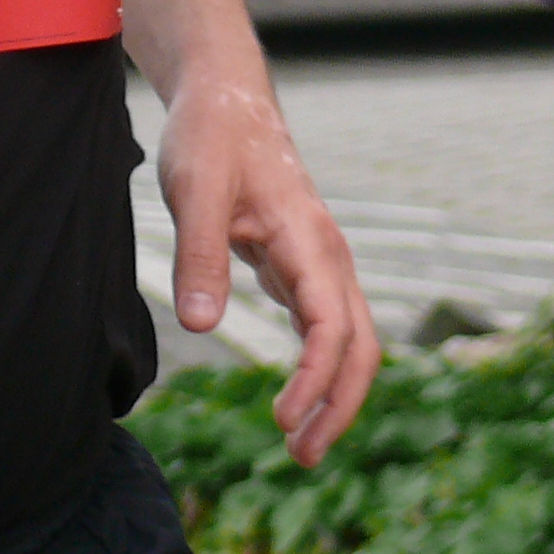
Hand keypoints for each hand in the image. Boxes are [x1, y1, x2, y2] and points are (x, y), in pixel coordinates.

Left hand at [156, 71, 380, 464]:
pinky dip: (319, 367)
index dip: (316, 380)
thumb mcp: (194, 189)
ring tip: (300, 444)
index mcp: (308, 240)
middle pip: (358, 345)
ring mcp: (319, 261)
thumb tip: (201, 327)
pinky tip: (297, 397)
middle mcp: (326, 255)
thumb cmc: (210, 136)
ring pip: (348, 339)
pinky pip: (327, 327)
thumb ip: (199, 255)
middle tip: (302, 457)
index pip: (332, 327)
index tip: (284, 419)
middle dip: (339, 405)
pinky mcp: (300, 264)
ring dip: (333, 393)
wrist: (226, 96)